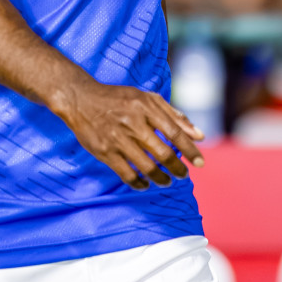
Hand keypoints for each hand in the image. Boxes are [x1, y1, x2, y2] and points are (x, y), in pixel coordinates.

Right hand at [50, 79, 204, 190]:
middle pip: (163, 153)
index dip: (190, 150)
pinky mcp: (105, 152)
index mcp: (145, 107)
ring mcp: (118, 139)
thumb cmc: (118, 98)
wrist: (80, 99)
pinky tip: (145, 184)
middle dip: (178, 168)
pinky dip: (139, 183)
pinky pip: (127, 174)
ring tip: (167, 181)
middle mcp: (133, 123)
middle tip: (183, 175)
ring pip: (147, 167)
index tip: (200, 163)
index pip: (175, 132)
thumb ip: (174, 115)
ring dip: (161, 178)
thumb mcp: (147, 98)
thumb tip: (199, 135)